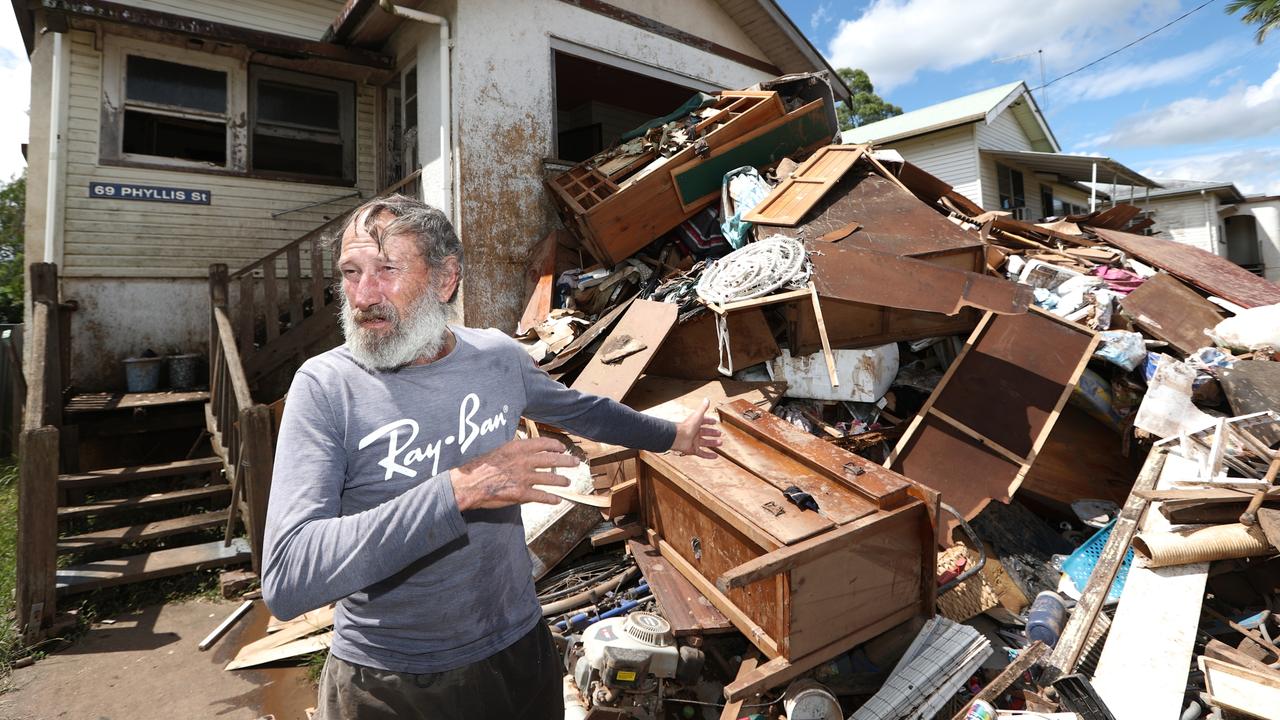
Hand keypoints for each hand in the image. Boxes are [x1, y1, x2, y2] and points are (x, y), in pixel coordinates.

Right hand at [451, 438, 579, 509]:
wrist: (470, 484)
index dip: (555, 446)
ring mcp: (524, 478)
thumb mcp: (498, 451)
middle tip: (575, 463)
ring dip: (561, 480)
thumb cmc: (480, 467)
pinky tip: (557, 500)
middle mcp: (524, 461)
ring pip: (550, 478)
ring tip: (568, 482)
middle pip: (552, 459)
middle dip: (566, 461)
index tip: (562, 447)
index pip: (543, 443)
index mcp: (517, 448)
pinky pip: (542, 496)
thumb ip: (513, 451)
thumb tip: (524, 450)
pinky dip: (551, 498)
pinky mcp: (522, 494)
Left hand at [671, 399, 721, 458]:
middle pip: (705, 432)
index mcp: (695, 424)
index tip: (715, 422)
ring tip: (720, 443)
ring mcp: (694, 442)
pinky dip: (709, 455)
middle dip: (712, 433)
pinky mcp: (693, 450)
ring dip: (713, 443)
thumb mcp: (697, 415)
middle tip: (719, 433)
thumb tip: (707, 399)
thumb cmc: (687, 426)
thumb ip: (703, 408)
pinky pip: (702, 453)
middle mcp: (694, 433)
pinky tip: (715, 456)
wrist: (678, 438)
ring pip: (705, 443)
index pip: (703, 421)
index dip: (709, 421)